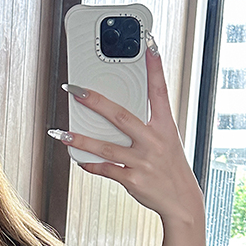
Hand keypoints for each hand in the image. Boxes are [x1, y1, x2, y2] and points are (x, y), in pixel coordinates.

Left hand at [54, 42, 202, 223]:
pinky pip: (106, 170)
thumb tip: (116, 111)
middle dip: (96, 102)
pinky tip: (78, 158)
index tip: (148, 45)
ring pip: (106, 147)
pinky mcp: (134, 180)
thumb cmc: (170, 166)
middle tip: (76, 90)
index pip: (159, 91)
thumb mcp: (166, 140)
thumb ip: (145, 124)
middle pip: (121, 116)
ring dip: (82, 139)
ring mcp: (143, 161)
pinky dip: (90, 164)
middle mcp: (154, 141)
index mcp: (165, 126)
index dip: (154, 68)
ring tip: (63, 133)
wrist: (181, 200)